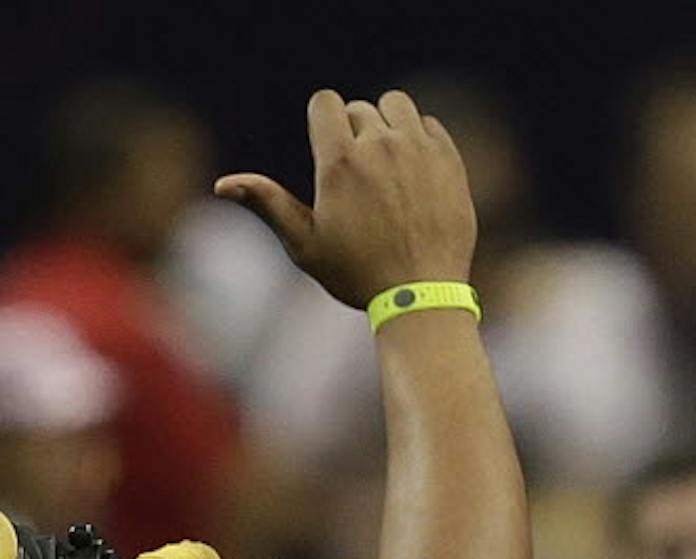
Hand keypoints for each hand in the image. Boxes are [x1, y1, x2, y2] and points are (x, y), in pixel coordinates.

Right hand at [215, 89, 475, 309]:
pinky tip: (416, 167)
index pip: (325, 102)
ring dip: (389, 123)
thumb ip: (268, 204)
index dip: (323, 121)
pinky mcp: (450, 162)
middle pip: (360, 109)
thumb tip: (222, 185)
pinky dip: (421, 138)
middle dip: (355, 131)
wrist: (423, 296)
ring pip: (397, 106)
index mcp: (340, 161)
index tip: (328, 147)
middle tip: (361, 174)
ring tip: (387, 158)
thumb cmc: (359, 275)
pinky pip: (431, 125)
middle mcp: (381, 146)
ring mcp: (420, 152)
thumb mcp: (306, 244)